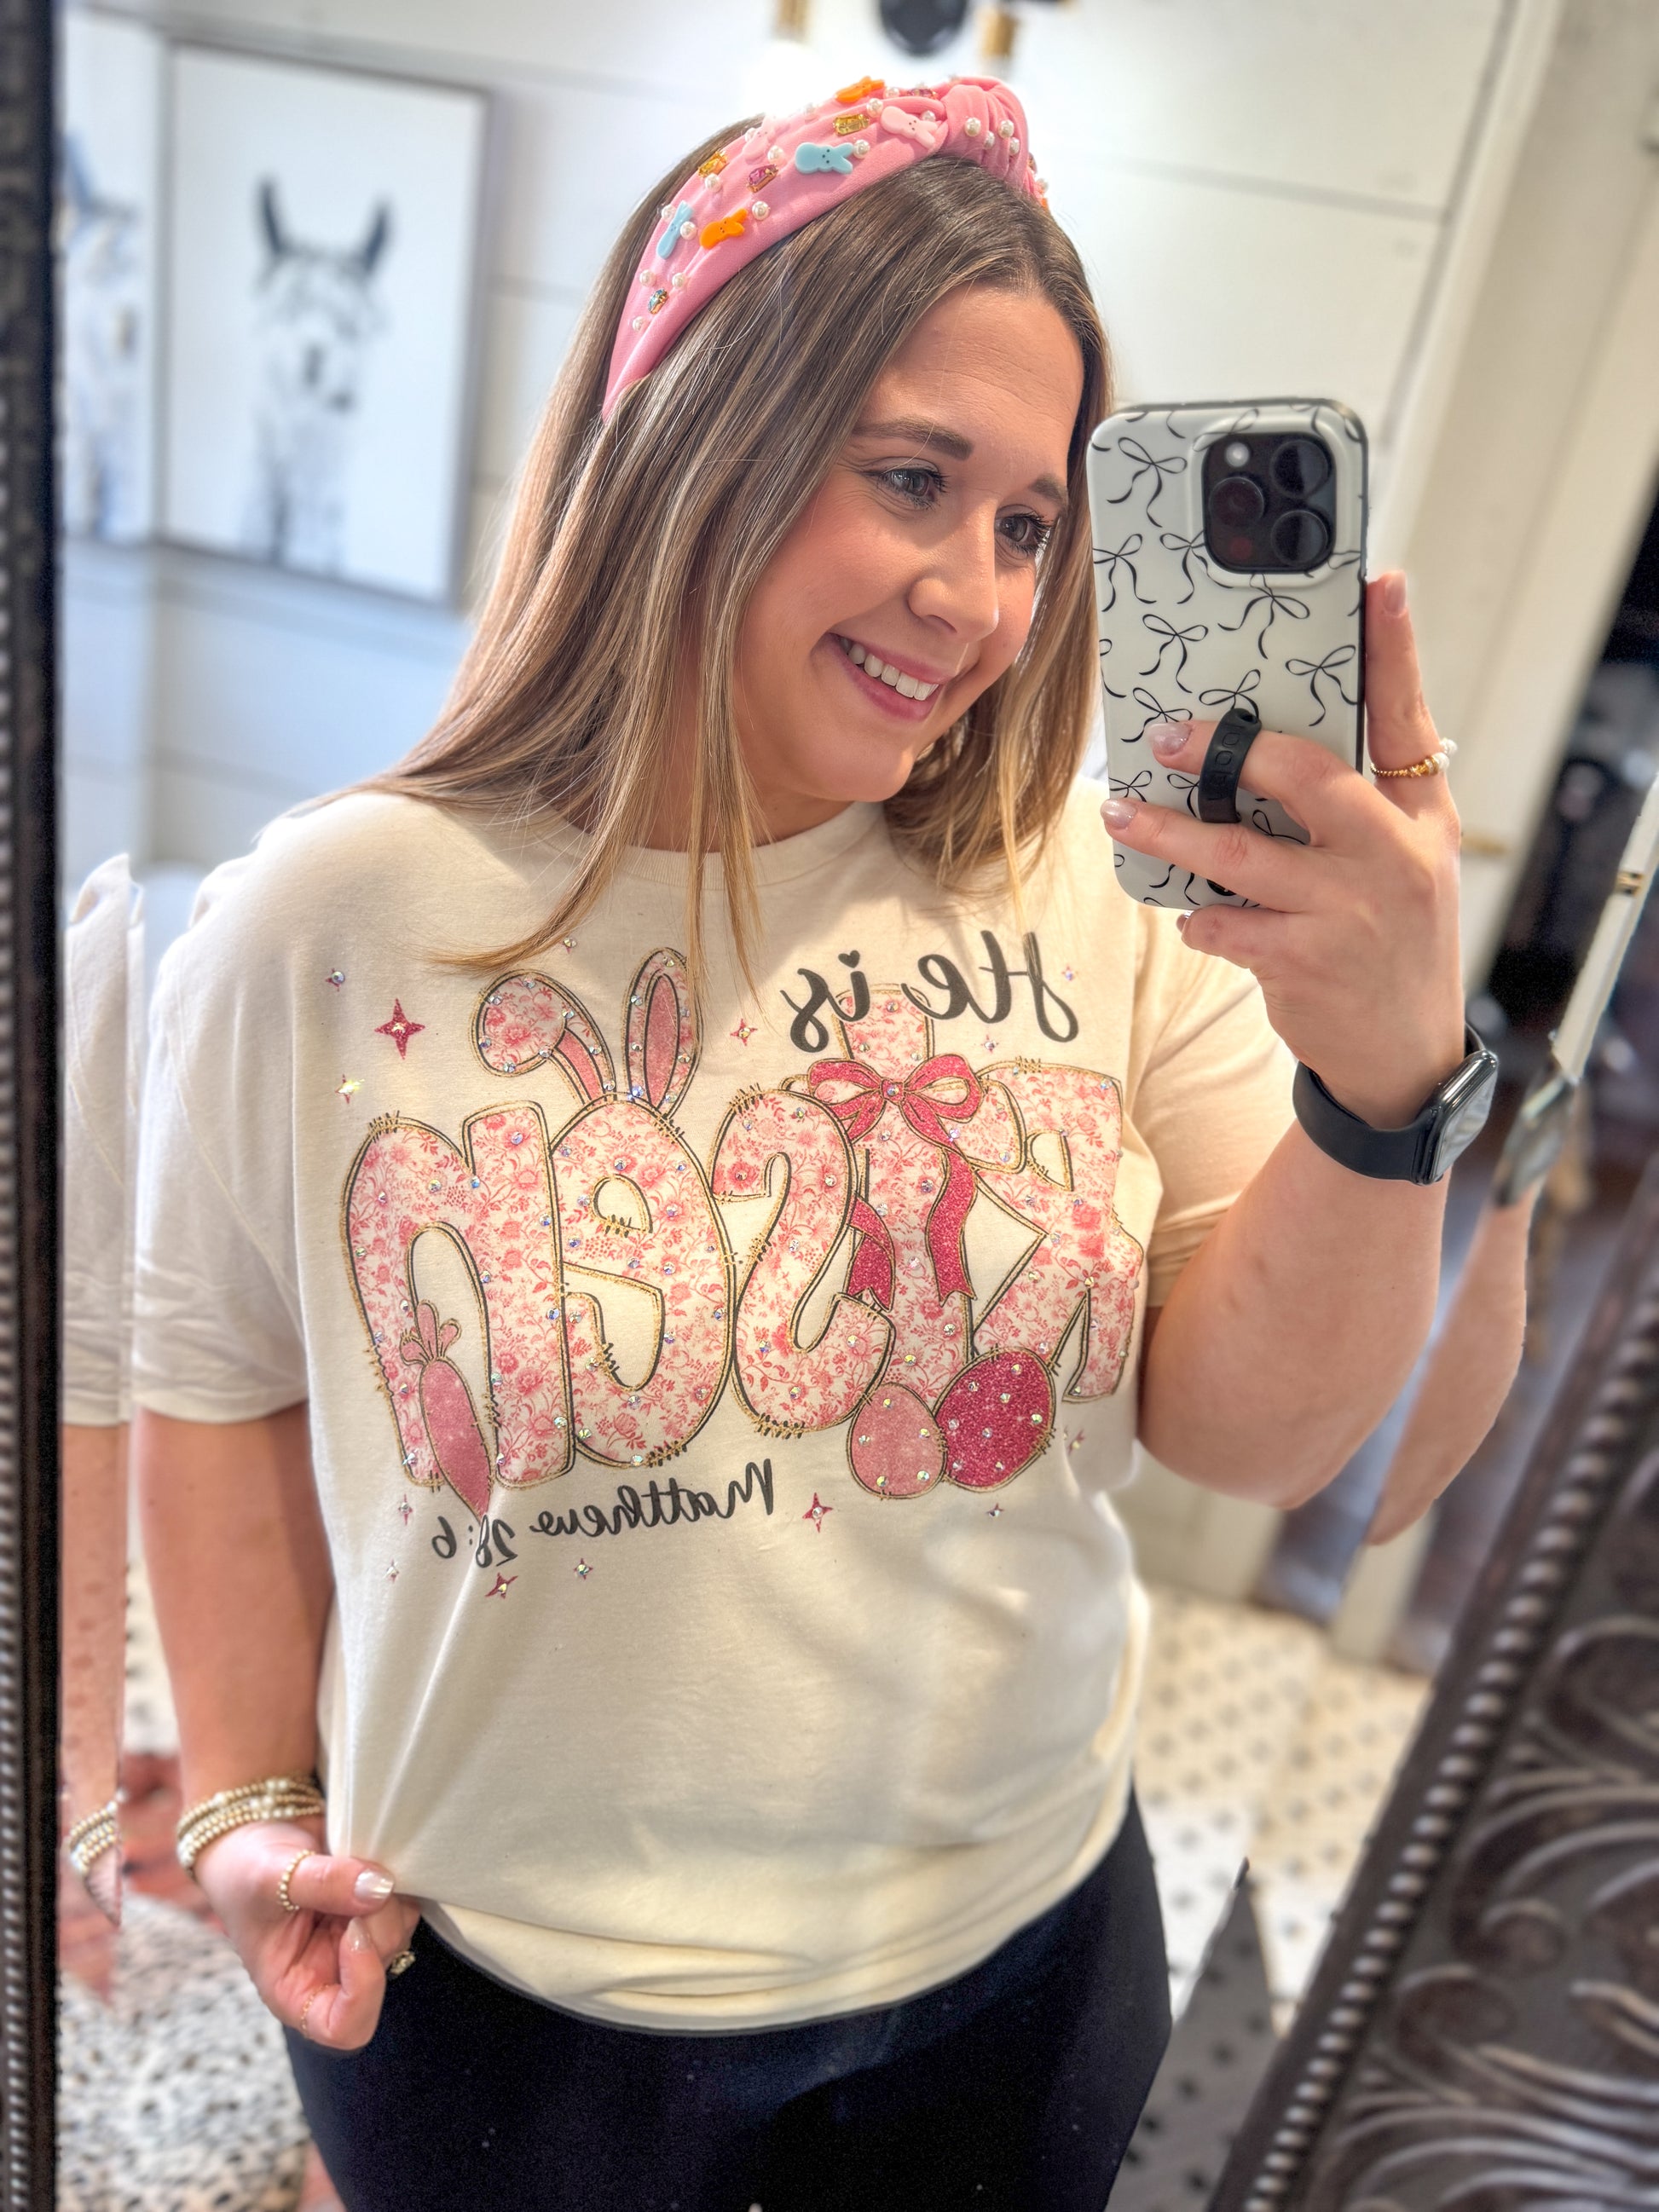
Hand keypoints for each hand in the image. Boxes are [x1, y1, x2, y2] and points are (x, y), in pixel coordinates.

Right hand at [192, 1815, 419, 2051]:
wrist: (252, 1831)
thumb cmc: (243, 1869)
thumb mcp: (269, 1877)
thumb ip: (322, 1883)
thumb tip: (378, 1887)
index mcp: (295, 1990)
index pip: (345, 2027)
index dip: (363, 1989)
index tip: (354, 1933)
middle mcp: (331, 1972)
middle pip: (380, 1970)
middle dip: (377, 1923)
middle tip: (355, 1878)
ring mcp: (357, 1940)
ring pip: (399, 1933)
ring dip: (388, 1897)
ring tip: (350, 1864)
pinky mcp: (375, 1908)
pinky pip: (406, 1902)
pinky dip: (397, 1879)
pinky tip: (365, 1859)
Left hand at [1101, 572, 1465, 1126]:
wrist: (1403, 1058)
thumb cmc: (1391, 942)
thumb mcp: (1408, 863)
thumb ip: (1364, 802)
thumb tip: (1276, 743)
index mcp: (1421, 818)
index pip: (1408, 718)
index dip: (1396, 649)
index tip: (1380, 584)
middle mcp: (1393, 857)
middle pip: (1303, 776)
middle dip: (1227, 749)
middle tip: (1168, 737)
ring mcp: (1348, 912)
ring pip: (1238, 854)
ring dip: (1171, 833)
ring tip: (1124, 813)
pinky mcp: (1303, 964)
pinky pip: (1224, 922)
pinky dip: (1196, 915)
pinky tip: (1188, 914)